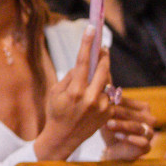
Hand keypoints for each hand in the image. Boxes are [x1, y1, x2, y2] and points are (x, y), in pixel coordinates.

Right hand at [36, 29, 115, 160]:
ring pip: (108, 80)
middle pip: (103, 68)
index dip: (87, 44)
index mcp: (74, 92)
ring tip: (97, 70)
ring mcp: (102, 106)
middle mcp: (91, 98)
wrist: (63, 137)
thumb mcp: (55, 93)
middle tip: (102, 47)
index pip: (82, 62)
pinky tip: (97, 90)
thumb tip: (83, 64)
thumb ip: (70, 77)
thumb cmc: (55, 112)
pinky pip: (110, 93)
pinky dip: (104, 88)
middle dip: (102, 56)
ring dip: (104, 72)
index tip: (91, 28)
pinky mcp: (109, 112)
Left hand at [101, 96, 154, 159]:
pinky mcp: (147, 147)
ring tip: (109, 124)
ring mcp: (149, 133)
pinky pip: (143, 143)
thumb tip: (102, 82)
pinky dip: (132, 139)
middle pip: (134, 114)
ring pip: (139, 127)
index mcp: (142, 108)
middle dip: (119, 113)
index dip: (116, 102)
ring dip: (124, 125)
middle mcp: (149, 119)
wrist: (112, 149)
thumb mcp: (107, 114)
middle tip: (106, 112)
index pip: (130, 103)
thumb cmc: (111, 128)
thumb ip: (107, 100)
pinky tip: (119, 137)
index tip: (103, 101)